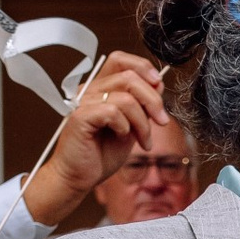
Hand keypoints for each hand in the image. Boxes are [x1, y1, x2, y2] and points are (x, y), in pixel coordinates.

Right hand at [23, 50, 169, 221]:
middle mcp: (89, 90)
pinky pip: (113, 111)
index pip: (120, 60)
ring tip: (143, 140)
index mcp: (99, 88)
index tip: (159, 85)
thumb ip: (142, 104)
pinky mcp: (80, 117)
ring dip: (143, 121)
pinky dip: (125, 126)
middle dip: (153, 100)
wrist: (78, 178)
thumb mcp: (131, 126)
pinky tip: (122, 137)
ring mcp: (83, 102)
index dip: (142, 67)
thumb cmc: (100, 155)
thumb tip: (158, 82)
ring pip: (126, 97)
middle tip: (161, 121)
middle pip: (129, 76)